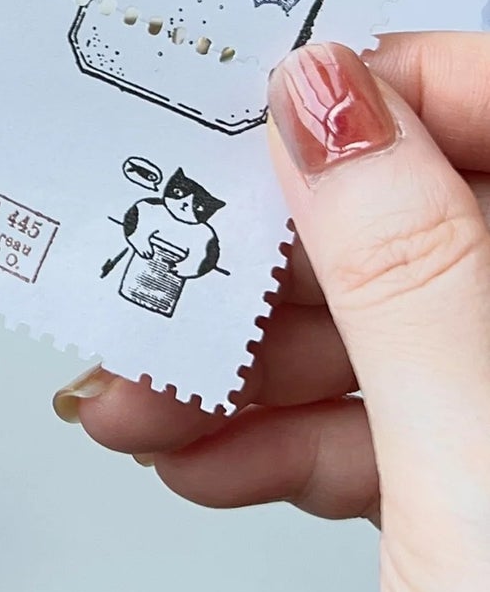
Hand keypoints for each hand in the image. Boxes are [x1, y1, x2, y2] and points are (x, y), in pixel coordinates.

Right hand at [54, 34, 489, 591]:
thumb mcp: (481, 471)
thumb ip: (409, 270)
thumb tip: (328, 98)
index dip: (371, 98)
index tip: (242, 115)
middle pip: (404, 230)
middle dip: (259, 263)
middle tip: (150, 270)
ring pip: (368, 337)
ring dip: (235, 366)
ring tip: (137, 392)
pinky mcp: (475, 493)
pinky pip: (364, 430)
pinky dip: (266, 441)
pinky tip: (191, 455)